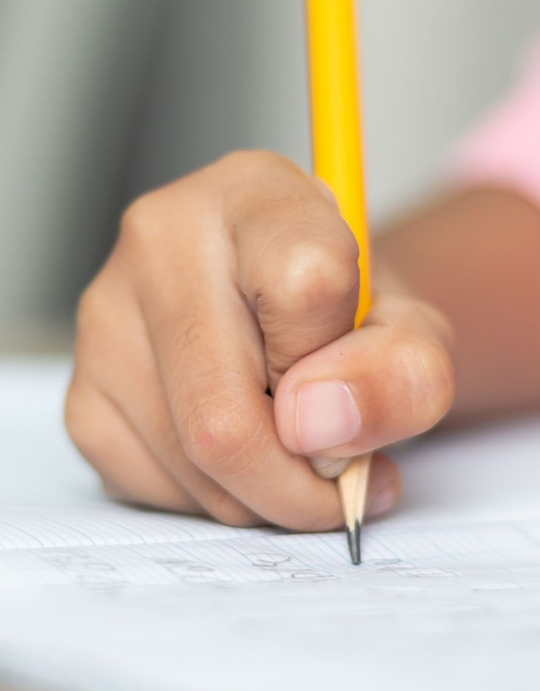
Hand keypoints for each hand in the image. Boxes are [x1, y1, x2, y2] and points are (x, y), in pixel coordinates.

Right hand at [65, 152, 453, 529]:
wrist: (292, 314)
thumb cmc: (346, 314)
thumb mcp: (413, 333)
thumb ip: (403, 370)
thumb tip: (316, 427)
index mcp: (254, 193)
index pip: (308, 287)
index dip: (347, 368)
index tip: (354, 384)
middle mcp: (160, 240)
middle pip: (223, 417)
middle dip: (298, 483)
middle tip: (335, 477)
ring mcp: (106, 317)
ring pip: (190, 465)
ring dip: (260, 494)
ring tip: (287, 448)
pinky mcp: (81, 391)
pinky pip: (153, 488)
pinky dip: (212, 498)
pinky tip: (236, 451)